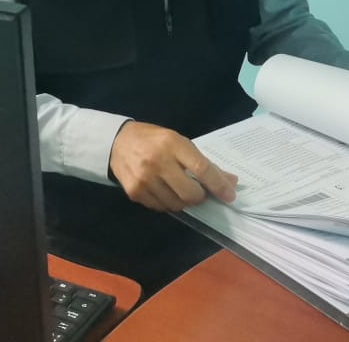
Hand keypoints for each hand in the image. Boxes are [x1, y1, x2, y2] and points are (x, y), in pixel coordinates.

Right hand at [108, 121, 238, 211]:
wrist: (118, 142)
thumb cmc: (154, 141)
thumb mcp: (179, 142)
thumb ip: (203, 163)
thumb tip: (230, 182)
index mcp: (172, 145)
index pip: (201, 169)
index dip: (218, 185)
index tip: (229, 195)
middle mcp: (158, 162)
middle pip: (190, 193)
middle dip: (199, 196)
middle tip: (198, 191)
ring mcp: (144, 179)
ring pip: (177, 204)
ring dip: (183, 201)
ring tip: (178, 189)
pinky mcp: (135, 193)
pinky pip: (161, 208)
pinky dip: (168, 203)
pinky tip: (163, 191)